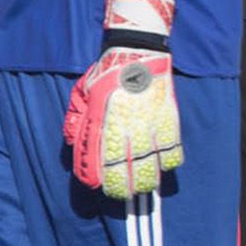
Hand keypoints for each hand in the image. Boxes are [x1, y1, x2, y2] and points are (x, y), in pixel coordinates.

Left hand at [64, 0, 184, 198]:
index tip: (95, 185)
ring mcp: (148, 124)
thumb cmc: (107, 72)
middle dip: (120, 188)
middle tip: (120, 193)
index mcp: (100, 121)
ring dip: (145, 181)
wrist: (137, 51)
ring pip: (149, 165)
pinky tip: (164, 166)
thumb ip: (76, 119)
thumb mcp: (82, 91)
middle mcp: (123, 126)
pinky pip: (172, 149)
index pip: (94, 161)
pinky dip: (169, 162)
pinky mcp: (167, 119)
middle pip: (123, 171)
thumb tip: (74, 143)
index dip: (93, 178)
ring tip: (143, 187)